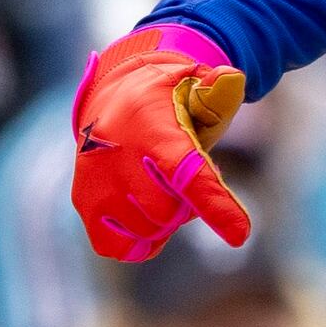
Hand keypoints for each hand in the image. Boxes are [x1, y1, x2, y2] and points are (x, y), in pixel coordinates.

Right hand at [68, 21, 252, 260]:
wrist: (112, 98)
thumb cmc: (167, 101)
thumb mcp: (195, 88)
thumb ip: (218, 93)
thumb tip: (233, 80)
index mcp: (150, 126)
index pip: (186, 174)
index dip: (215, 205)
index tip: (240, 235)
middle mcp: (116, 155)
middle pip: (168, 213)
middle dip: (186, 204)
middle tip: (184, 181)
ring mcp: (96, 182)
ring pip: (146, 232)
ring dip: (164, 221)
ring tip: (160, 189)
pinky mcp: (85, 202)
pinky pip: (119, 246)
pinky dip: (139, 240)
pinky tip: (142, 213)